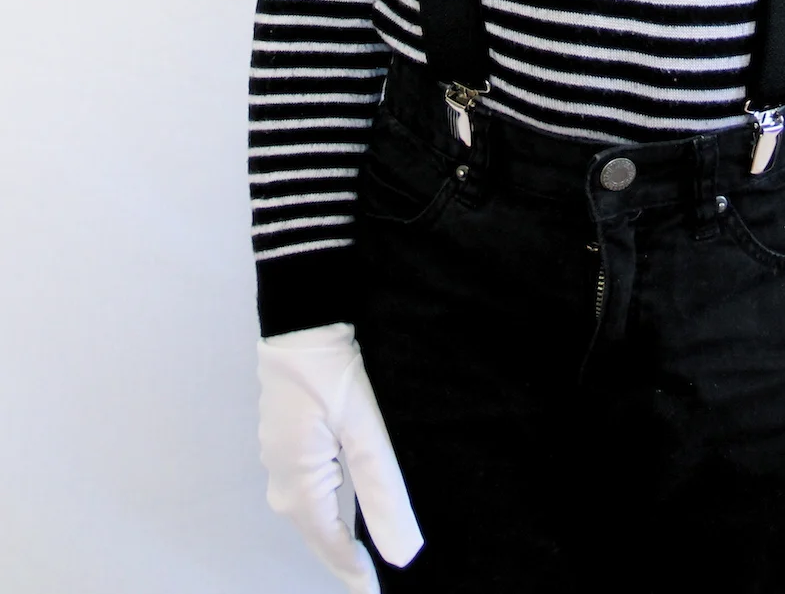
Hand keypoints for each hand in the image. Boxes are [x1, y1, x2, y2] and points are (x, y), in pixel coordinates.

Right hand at [257, 321, 422, 591]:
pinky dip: (328, 506)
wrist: (300, 318)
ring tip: (362, 555)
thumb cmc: (329, 370)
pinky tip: (346, 506)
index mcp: (298, 485)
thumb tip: (404, 554)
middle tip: (371, 582)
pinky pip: (307, 488)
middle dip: (343, 560)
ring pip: (311, 512)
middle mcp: (282, 480)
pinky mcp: (287, 441)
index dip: (355, 574)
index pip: (331, 546)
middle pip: (317, 534)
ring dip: (335, 535)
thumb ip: (384, 492)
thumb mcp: (365, 430)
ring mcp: (280, 459)